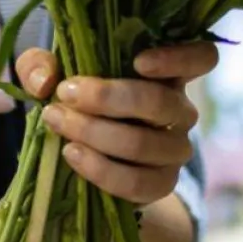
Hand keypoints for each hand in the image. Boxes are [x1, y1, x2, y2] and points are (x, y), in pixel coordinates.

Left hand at [16, 41, 216, 205]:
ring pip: (145, 144)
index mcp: (167, 72)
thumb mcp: (54, 74)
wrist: (85, 155)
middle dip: (108, 98)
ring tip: (58, 122)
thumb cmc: (78, 101)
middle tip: (65, 93)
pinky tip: (72, 154)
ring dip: (95, 133)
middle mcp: (180, 109)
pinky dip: (101, 170)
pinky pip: (139, 183)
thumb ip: (40, 65)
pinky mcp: (162, 183)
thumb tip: (45, 79)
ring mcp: (175, 149)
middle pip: (164, 103)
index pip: (201, 58)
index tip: (139, 61)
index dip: (179, 58)